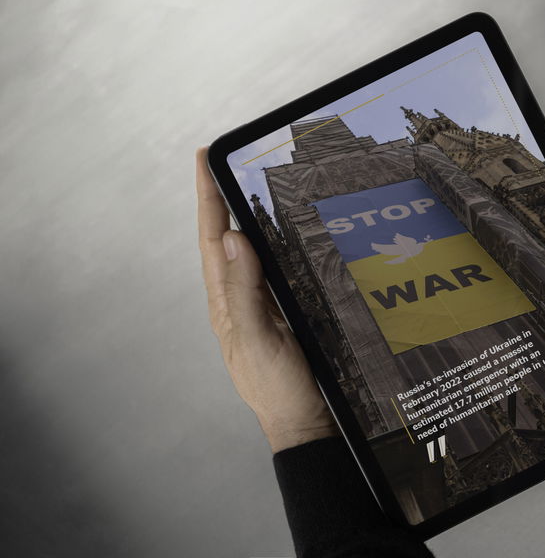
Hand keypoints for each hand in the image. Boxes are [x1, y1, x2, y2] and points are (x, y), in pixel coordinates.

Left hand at [196, 147, 336, 451]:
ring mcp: (263, 304)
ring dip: (249, 215)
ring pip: (252, 251)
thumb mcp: (259, 340)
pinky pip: (276, 268)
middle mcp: (240, 298)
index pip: (213, 240)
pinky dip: (277, 243)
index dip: (208, 197)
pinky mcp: (285, 311)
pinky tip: (289, 233)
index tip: (204, 158)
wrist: (305, 422)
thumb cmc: (278, 390)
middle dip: (225, 196)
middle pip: (228, 238)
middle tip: (229, 158)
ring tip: (254, 183)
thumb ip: (244, 292)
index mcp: (226, 303)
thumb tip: (232, 240)